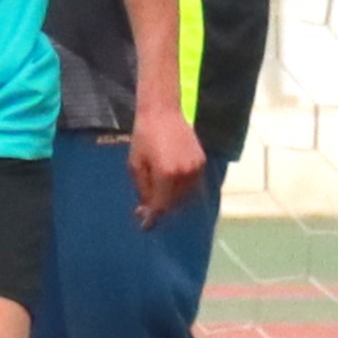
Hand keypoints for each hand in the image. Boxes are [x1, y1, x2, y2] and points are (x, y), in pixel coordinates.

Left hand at [130, 108, 207, 226]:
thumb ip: (142, 189)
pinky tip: (170, 185)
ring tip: (157, 195)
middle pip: (175, 204)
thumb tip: (146, 209)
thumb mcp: (135, 164)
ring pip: (186, 196)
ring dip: (172, 200)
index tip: (145, 226)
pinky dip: (182, 189)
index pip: (162, 205)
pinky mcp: (202, 162)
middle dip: (161, 208)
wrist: (163, 112)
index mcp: (166, 174)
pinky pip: (193, 184)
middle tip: (146, 208)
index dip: (153, 218)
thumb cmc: (143, 137)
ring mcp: (196, 168)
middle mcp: (185, 173)